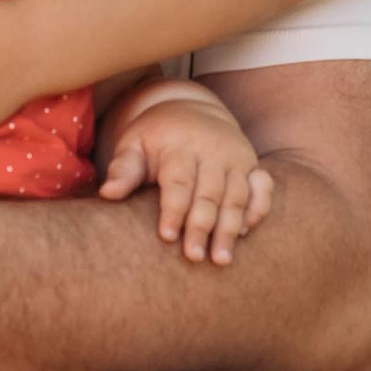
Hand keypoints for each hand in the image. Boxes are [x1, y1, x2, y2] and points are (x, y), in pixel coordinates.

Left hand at [99, 86, 274, 265]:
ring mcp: (237, 158)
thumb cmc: (156, 138)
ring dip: (230, 228)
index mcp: (181, 147)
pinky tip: (245, 234)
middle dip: (202, 226)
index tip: (166, 236)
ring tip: (221, 259)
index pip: (179, 181)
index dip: (174, 209)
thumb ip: (123, 169)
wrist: (191, 111)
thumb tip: (107, 193)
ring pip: (237, 196)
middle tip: (193, 257)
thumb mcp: (134, 145)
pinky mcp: (253, 166)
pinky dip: (258, 210)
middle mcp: (213, 151)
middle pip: (209, 193)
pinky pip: (263, 189)